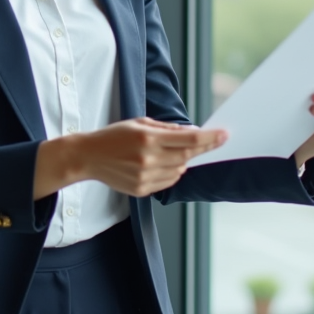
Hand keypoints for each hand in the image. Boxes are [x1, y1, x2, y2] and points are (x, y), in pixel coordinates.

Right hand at [34, 118, 227, 198]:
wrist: (88, 157)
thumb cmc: (113, 136)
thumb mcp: (139, 123)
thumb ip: (167, 128)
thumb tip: (193, 132)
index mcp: (148, 138)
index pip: (189, 139)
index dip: (210, 138)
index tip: (224, 135)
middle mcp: (149, 159)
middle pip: (188, 156)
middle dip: (201, 148)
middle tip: (212, 141)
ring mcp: (145, 177)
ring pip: (180, 170)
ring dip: (182, 160)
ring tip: (166, 152)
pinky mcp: (142, 190)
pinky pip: (168, 182)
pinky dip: (171, 172)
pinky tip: (158, 164)